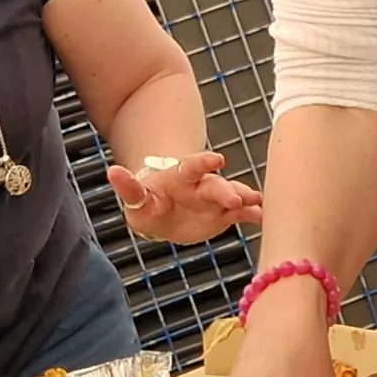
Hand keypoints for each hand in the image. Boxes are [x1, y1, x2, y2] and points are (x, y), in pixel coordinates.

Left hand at [110, 153, 265, 245]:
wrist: (163, 212)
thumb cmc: (149, 201)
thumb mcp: (136, 198)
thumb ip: (128, 187)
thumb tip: (112, 171)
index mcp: (181, 177)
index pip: (193, 166)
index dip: (204, 162)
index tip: (217, 159)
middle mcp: (202, 186)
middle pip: (216, 185)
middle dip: (228, 190)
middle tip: (238, 198)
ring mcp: (215, 200)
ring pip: (233, 197)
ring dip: (246, 199)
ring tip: (259, 203)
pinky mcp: (223, 216)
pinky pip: (240, 214)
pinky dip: (252, 215)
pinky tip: (263, 217)